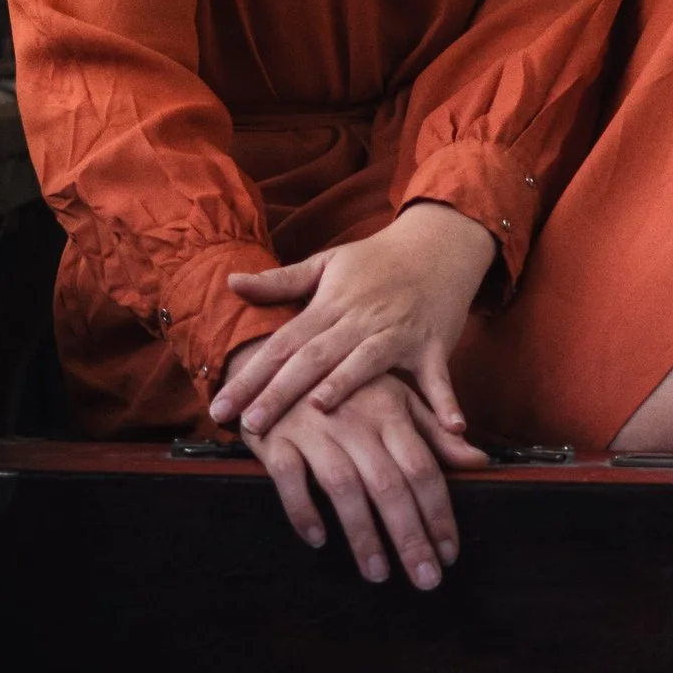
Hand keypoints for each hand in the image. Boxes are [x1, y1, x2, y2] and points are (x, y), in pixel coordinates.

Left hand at [212, 203, 499, 446]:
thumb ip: (280, 282)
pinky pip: (437, 377)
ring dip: (345, 384)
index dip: (251, 375)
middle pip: (313, 358)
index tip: (221, 407)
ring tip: (319, 410)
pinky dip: (444, 402)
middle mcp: (360, 319)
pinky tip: (450, 428)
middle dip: (280, 392)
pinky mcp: (434, 346)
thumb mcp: (327, 263)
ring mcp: (398, 332)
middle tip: (249, 426)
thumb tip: (230, 281)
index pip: (282, 343)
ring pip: (366, 361)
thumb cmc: (377, 261)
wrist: (438, 244)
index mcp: (330, 304)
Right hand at [251, 372, 489, 587]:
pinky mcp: (277, 438)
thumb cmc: (348, 387)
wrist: (281, 359)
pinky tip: (318, 539)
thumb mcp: (397, 398)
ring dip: (362, 535)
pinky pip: (290, 479)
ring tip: (379, 574)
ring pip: (343, 487)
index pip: (423, 468)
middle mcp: (355, 420)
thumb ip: (435, 432)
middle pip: (388, 485)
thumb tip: (480, 462)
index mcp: (389, 410)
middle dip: (409, 537)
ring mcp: (314, 429)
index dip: (438, 513)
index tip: (449, 552)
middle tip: (425, 579)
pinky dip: (303, 511)